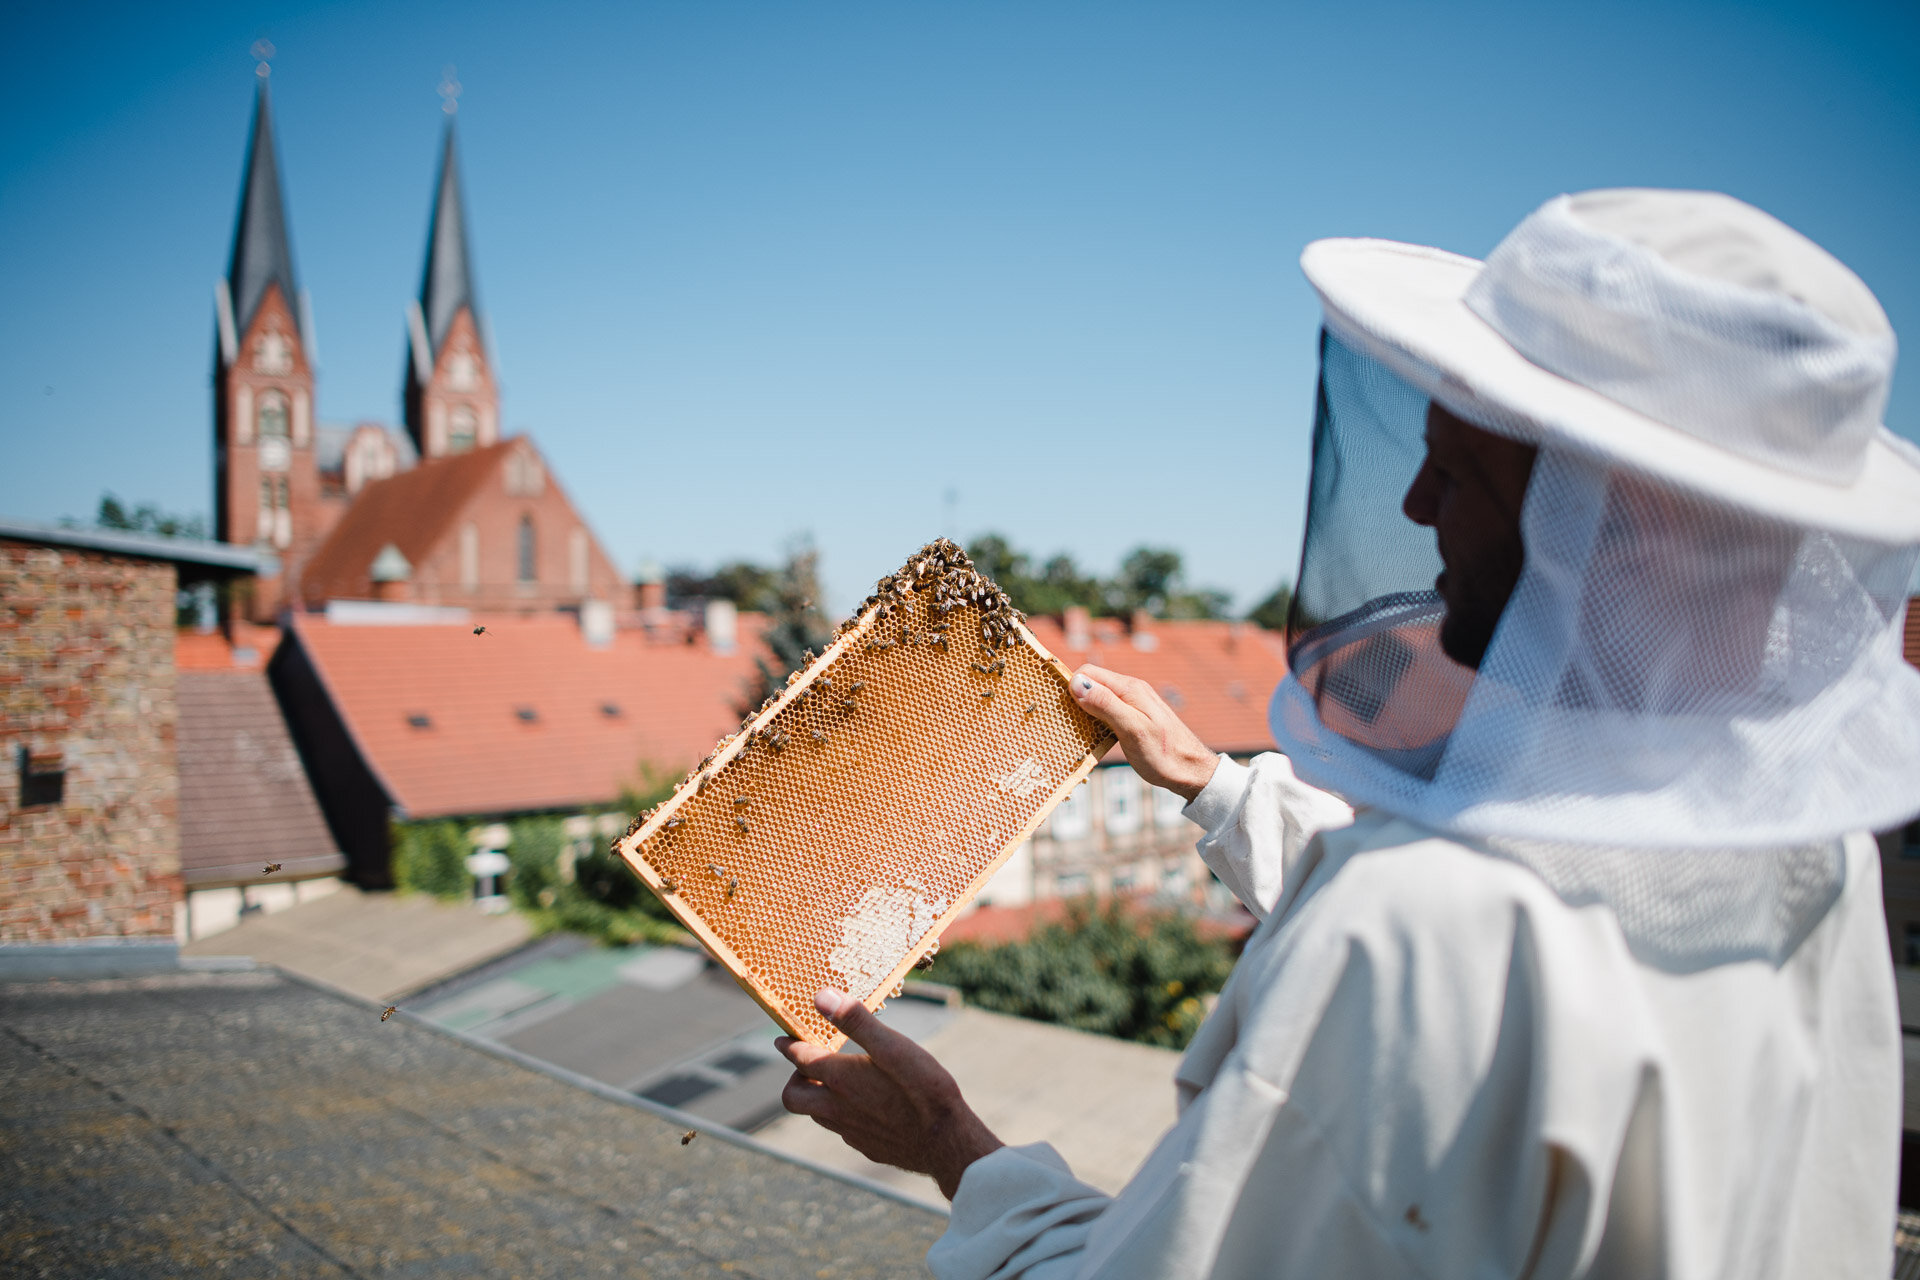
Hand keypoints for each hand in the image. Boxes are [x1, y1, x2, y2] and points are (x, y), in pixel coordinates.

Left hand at [777, 988, 1003, 1199]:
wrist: (947, 1142)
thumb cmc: (924, 1089)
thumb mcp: (893, 1046)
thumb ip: (855, 1021)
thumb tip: (820, 997)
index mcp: (840, 1079)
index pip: (799, 1059)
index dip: (789, 1046)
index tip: (782, 1040)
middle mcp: (837, 1109)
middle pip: (792, 1097)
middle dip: (794, 1078)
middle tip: (809, 1065)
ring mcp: (850, 1132)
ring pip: (817, 1115)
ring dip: (818, 1096)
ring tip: (837, 1081)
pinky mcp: (866, 1146)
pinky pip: (842, 1130)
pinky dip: (842, 1114)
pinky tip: (865, 1106)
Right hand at [1069, 664, 1218, 801]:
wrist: (1192, 772)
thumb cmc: (1164, 754)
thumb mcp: (1132, 730)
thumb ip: (1106, 705)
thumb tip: (1077, 683)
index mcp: (1130, 688)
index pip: (1088, 673)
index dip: (1069, 686)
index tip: (1058, 708)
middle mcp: (1131, 690)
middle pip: (1091, 683)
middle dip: (1074, 698)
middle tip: (1063, 722)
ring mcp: (1133, 704)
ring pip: (1097, 697)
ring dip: (1083, 711)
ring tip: (1075, 731)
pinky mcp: (1134, 717)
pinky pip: (1106, 711)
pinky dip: (1095, 720)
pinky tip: (1093, 736)